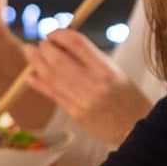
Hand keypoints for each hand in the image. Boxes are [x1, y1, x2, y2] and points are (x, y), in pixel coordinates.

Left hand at [21, 30, 152, 146]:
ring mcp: (84, 101)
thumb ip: (92, 60)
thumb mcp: (117, 74)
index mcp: (107, 70)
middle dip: (45, 48)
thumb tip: (63, 45)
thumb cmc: (128, 99)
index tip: (53, 34)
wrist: (138, 131)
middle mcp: (95, 84)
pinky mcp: (76, 115)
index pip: (77, 43)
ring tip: (28, 52)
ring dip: (36, 62)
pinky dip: (39, 83)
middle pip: (59, 59)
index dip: (60, 35)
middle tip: (39, 44)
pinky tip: (30, 75)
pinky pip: (53, 95)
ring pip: (52, 77)